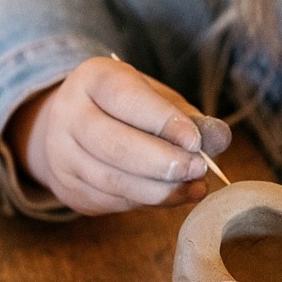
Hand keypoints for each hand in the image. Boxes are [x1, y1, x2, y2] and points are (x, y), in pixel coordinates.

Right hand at [7, 57, 230, 214]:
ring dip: (160, 189)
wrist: (70, 129)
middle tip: (197, 169)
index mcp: (92, 79)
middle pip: (114, 145)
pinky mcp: (68, 189)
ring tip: (193, 186)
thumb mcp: (155, 98)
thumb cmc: (125, 109)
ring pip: (112, 181)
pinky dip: (148, 202)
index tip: (194, 141)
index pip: (126, 99)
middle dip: (162, 162)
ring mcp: (62, 155)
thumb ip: (187, 116)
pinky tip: (173, 195)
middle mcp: (68, 114)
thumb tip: (220, 138)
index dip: (162, 121)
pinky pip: (112, 201)